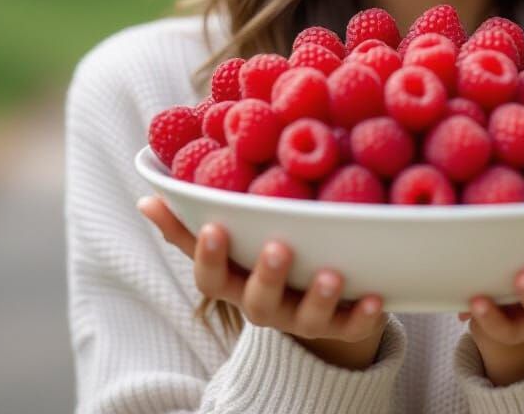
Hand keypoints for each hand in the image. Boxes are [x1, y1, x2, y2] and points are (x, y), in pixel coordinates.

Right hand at [137, 195, 387, 369]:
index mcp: (236, 282)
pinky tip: (376, 297)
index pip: (210, 277)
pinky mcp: (343, 325)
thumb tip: (147, 196)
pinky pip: (352, 326)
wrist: (319, 304)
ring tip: (332, 274)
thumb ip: (189, 223)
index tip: (215, 227)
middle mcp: (266, 305)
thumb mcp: (230, 244)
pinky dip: (363, 315)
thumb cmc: (262, 260)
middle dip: (267, 275)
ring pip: (307, 317)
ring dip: (318, 297)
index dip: (209, 256)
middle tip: (278, 247)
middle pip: (258, 301)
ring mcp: (304, 318)